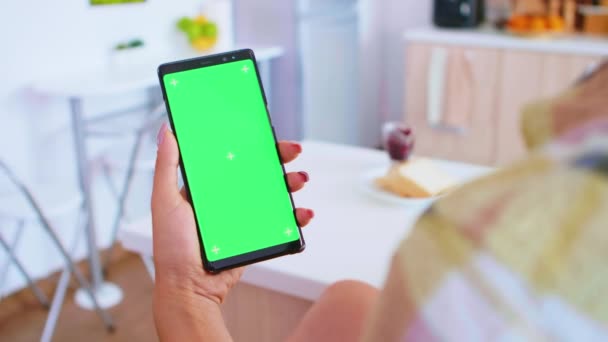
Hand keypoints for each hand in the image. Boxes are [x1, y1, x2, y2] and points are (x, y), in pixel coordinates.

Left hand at [151, 123, 313, 306]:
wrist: (190, 287)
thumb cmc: (172, 246)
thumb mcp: (164, 200)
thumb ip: (167, 166)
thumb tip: (168, 130)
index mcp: (207, 185)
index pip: (232, 155)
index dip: (249, 142)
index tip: (263, 131)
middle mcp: (227, 197)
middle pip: (258, 170)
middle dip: (278, 157)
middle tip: (291, 151)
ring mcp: (244, 215)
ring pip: (274, 192)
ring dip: (291, 182)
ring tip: (299, 180)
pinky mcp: (256, 234)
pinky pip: (280, 221)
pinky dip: (296, 215)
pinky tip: (302, 212)